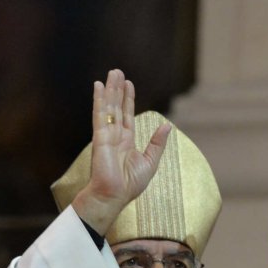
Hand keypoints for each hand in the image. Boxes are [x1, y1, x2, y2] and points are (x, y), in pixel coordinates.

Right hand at [72, 68, 170, 234]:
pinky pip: (100, 114)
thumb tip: (168, 125)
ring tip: (112, 73)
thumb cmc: (130, 185)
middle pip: (117, 107)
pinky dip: (99, 100)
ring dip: (110, 89)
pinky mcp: (100, 136)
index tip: (128, 84)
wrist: (114, 195)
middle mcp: (115, 135)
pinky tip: (99, 86)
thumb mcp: (150, 162)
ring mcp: (107, 134)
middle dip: (118, 89)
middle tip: (117, 72)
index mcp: (126, 141)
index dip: (128, 99)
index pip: (127, 115)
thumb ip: (157, 143)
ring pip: (109, 107)